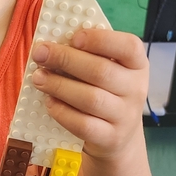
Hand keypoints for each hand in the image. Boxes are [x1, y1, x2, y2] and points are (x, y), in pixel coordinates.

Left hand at [30, 29, 148, 160]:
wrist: (119, 136)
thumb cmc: (107, 93)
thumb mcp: (110, 70)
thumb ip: (90, 55)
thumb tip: (54, 44)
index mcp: (137, 65)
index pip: (129, 47)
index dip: (100, 40)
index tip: (74, 37)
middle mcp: (136, 90)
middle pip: (102, 71)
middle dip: (66, 60)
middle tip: (40, 54)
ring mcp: (125, 117)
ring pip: (91, 99)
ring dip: (59, 86)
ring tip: (38, 78)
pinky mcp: (110, 138)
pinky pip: (83, 125)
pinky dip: (63, 112)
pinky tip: (49, 102)